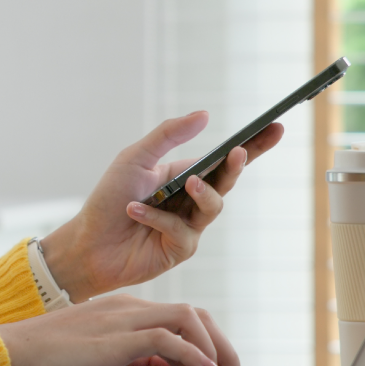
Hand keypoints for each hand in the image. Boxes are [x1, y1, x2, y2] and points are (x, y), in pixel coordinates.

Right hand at [0, 293, 245, 365]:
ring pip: (187, 322)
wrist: (15, 353)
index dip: (210, 349)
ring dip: (213, 354)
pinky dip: (193, 358)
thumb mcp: (110, 359)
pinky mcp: (116, 338)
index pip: (184, 321)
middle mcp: (131, 308)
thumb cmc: (54, 357)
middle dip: (223, 350)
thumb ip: (145, 363)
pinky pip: (167, 339)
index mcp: (129, 311)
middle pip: (195, 317)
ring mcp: (124, 319)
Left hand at [39, 113, 283, 300]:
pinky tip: (135, 211)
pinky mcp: (180, 251)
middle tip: (238, 152)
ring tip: (185, 183)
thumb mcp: (135, 158)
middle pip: (227, 181)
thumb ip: (168, 135)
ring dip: (201, 192)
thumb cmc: (108, 199)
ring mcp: (189, 228)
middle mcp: (191, 201)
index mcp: (185, 175)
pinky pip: (182, 231)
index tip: (277, 127)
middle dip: (236, 166)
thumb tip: (205, 114)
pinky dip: (158, 218)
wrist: (87, 243)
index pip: (224, 159)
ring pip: (212, 207)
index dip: (254, 145)